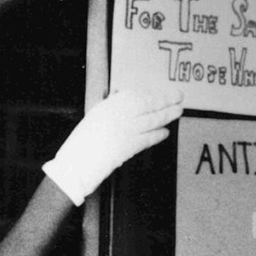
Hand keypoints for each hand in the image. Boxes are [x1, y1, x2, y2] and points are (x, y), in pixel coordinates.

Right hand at [43, 87, 183, 205]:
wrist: (76, 163)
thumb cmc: (83, 139)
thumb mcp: (96, 115)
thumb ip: (111, 106)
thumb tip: (122, 96)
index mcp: (110, 106)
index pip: (137, 96)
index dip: (153, 94)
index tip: (164, 93)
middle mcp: (120, 116)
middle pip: (148, 105)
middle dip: (166, 101)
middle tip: (179, 97)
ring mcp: (126, 132)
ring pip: (151, 121)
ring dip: (167, 115)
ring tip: (178, 111)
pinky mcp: (129, 148)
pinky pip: (147, 139)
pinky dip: (157, 135)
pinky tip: (165, 132)